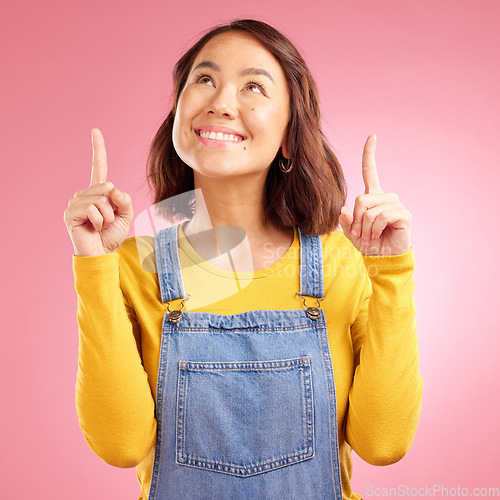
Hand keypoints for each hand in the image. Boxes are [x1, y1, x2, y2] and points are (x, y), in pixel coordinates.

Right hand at [64, 128, 133, 255]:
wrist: (101, 254)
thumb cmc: (111, 235)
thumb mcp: (125, 215)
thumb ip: (125, 200)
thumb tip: (113, 189)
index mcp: (98, 192)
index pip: (98, 167)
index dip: (98, 149)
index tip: (95, 130)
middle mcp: (84, 194)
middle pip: (108, 187)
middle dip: (114, 207)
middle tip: (107, 221)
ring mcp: (75, 202)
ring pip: (102, 199)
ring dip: (107, 216)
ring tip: (100, 226)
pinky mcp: (71, 212)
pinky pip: (94, 209)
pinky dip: (99, 221)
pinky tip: (94, 228)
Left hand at [339, 135, 410, 255]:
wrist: (384, 257)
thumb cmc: (368, 243)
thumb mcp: (351, 232)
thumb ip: (345, 220)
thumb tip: (343, 210)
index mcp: (372, 197)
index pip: (370, 171)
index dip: (370, 154)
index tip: (372, 136)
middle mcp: (385, 197)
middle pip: (361, 199)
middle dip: (356, 220)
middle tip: (358, 234)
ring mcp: (396, 205)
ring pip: (370, 210)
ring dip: (365, 228)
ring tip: (368, 238)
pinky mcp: (404, 214)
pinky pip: (381, 217)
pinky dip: (374, 230)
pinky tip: (378, 236)